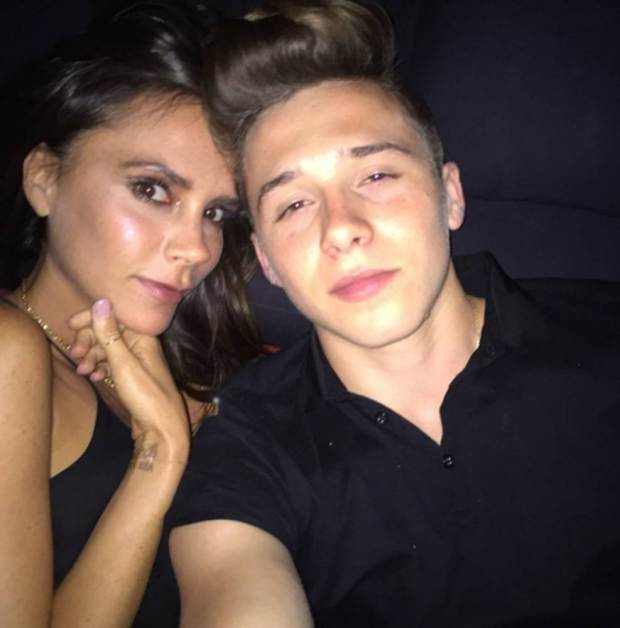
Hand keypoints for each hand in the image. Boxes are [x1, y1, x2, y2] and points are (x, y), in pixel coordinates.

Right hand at [68, 300, 189, 454]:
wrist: (162, 430)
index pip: (114, 315)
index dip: (91, 317)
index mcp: (144, 337)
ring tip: (83, 371)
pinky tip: (94, 377)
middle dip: (89, 339)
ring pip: (107, 348)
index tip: (70, 326)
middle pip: (108, 330)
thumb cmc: (147, 397)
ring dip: (91, 355)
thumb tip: (100, 303)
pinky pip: (111, 363)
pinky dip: (99, 367)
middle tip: (75, 355)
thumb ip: (110, 335)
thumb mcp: (124, 365)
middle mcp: (141, 345)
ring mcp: (137, 360)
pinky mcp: (132, 375)